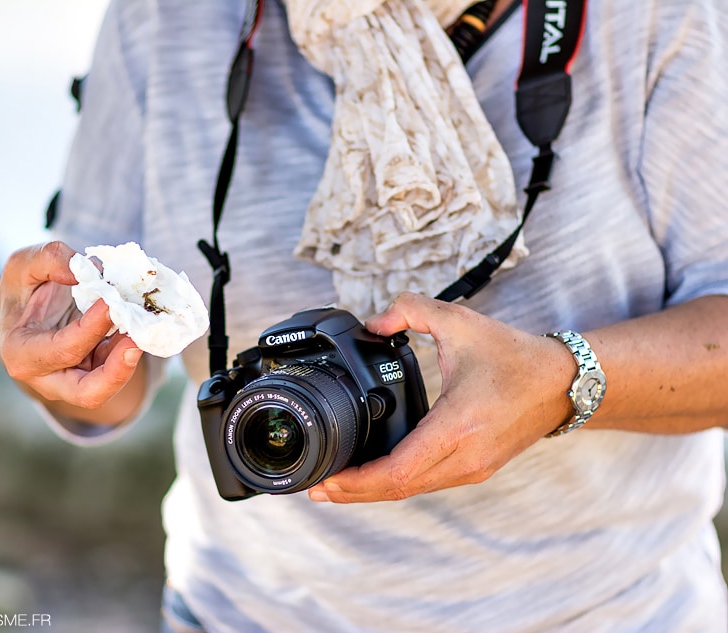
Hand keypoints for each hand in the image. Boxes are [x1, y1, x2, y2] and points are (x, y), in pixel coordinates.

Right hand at [0, 241, 143, 420]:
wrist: (30, 310)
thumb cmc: (24, 289)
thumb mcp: (23, 265)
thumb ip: (48, 258)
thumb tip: (83, 269)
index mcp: (20, 353)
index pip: (61, 350)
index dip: (90, 328)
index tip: (111, 302)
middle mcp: (45, 378)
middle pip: (87, 392)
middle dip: (117, 370)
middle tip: (137, 340)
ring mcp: (71, 382)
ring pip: (106, 389)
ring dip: (128, 364)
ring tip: (142, 333)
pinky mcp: (93, 376)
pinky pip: (115, 373)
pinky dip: (129, 352)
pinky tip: (138, 328)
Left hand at [309, 292, 573, 502]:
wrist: (564, 383)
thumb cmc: (513, 355)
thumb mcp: (458, 321)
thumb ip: (409, 310)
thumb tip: (371, 323)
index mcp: (457, 425)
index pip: (397, 470)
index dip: (356, 481)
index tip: (326, 480)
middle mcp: (465, 457)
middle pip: (398, 489)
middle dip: (353, 492)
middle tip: (316, 488)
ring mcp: (473, 469)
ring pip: (413, 491)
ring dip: (373, 492)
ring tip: (337, 485)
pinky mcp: (476, 470)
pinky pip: (428, 483)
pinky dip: (396, 484)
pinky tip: (375, 477)